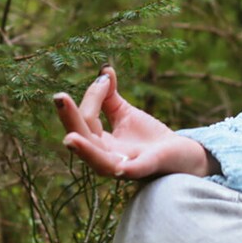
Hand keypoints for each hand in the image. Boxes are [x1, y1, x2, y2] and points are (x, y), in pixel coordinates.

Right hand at [54, 65, 216, 179]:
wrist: (182, 154)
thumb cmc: (150, 138)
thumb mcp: (125, 114)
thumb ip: (109, 97)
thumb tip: (104, 70)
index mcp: (100, 144)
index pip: (86, 120)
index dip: (92, 97)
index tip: (104, 79)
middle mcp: (108, 158)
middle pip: (84, 140)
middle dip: (70, 119)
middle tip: (59, 98)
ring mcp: (127, 166)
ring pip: (100, 162)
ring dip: (85, 151)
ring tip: (70, 139)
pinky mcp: (148, 168)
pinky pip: (135, 172)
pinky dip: (127, 170)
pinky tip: (121, 168)